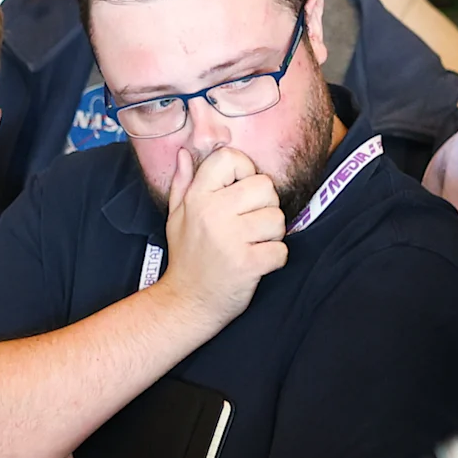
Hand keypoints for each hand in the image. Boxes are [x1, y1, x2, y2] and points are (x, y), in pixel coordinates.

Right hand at [157, 141, 288, 324]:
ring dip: (271, 235)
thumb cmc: (187, 257)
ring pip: (277, 219)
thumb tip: (184, 153)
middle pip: (265, 186)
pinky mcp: (247, 264)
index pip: (231, 158)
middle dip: (264, 206)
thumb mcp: (176, 217)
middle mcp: (212, 213)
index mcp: (197, 198)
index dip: (245, 171)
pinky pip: (281, 250)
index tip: (240, 193)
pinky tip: (256, 264)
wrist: (187, 304)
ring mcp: (230, 239)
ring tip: (252, 245)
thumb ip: (182, 183)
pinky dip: (274, 259)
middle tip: (249, 226)